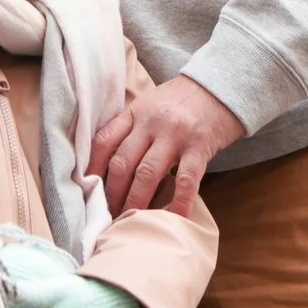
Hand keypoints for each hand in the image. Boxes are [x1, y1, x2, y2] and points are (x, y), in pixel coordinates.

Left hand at [88, 75, 242, 214]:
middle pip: (123, 162)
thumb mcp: (150, 105)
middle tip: (108, 215)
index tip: (86, 189)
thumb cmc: (182, 101)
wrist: (220, 86)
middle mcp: (151, 123)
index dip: (92, 168)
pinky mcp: (199, 147)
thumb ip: (132, 127)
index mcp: (135, 112)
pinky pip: (185, 181)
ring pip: (148, 174)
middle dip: (112, 193)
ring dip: (136, 202)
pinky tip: (173, 219)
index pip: (104, 141)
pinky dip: (178, 203)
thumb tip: (109, 163)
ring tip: (129, 221)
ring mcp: (175, 135)